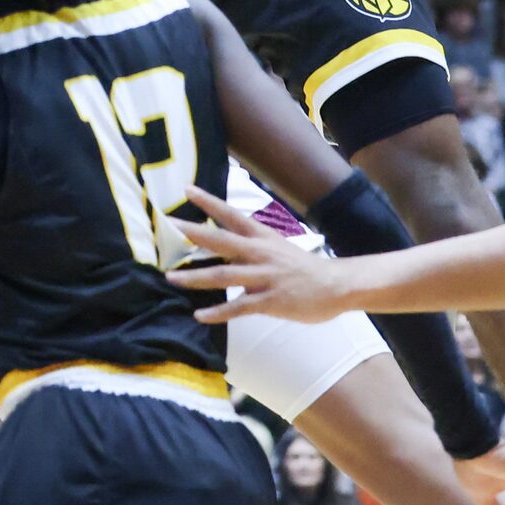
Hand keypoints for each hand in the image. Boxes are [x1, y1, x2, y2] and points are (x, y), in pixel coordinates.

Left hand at [169, 188, 354, 323]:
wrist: (336, 286)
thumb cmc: (302, 268)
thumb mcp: (276, 249)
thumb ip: (249, 250)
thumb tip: (222, 255)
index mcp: (262, 237)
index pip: (231, 215)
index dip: (209, 202)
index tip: (187, 189)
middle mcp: (260, 253)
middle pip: (221, 240)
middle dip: (193, 233)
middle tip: (168, 225)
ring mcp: (265, 277)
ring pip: (223, 276)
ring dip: (195, 277)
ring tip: (171, 278)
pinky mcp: (271, 301)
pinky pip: (239, 307)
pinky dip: (218, 312)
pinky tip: (200, 315)